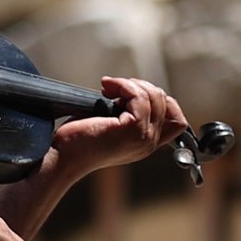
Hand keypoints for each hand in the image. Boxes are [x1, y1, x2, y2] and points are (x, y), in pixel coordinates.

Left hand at [44, 77, 195, 177]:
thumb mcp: (110, 125)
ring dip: (131, 84)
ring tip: (109, 88)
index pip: (178, 122)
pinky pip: (139, 96)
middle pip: (166, 102)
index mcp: (145, 144)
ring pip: (155, 97)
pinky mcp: (133, 129)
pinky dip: (124, 86)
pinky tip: (106, 88)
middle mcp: (149, 143)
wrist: (63, 156)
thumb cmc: (78, 140)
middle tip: (115, 89)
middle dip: (142, 87)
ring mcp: (144, 138)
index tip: (136, 94)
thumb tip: (133, 89)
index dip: (164, 102)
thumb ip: (127, 114)